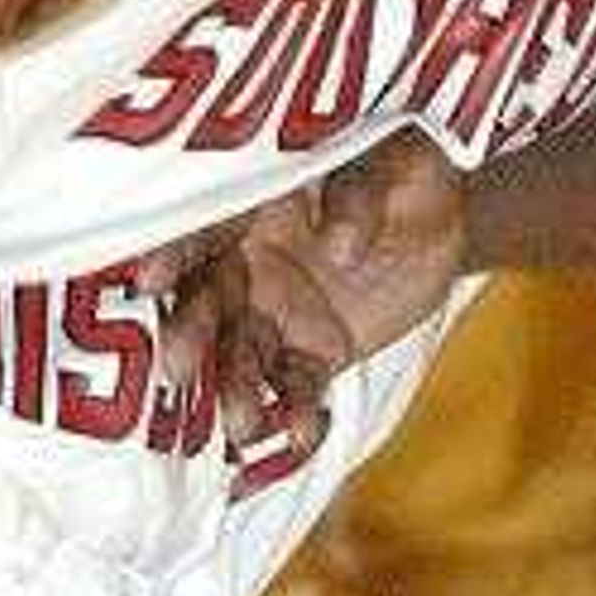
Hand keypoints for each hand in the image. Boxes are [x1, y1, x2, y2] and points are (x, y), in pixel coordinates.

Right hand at [151, 133, 470, 452]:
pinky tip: (298, 435)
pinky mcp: (311, 356)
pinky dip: (294, 414)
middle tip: (178, 368)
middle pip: (207, 302)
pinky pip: (295, 388)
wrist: (447, 213)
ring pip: (242, 355)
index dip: (173, 253)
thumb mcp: (390, 159)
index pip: (202, 227)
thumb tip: (339, 242)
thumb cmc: (405, 162)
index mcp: (249, 203)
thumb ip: (359, 191)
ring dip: (234, 389)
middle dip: (191, 335)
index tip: (148, 281)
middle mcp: (246, 263)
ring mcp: (274, 314)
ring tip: (240, 423)